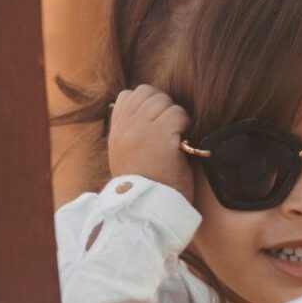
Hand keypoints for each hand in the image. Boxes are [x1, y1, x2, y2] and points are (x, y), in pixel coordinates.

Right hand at [108, 85, 193, 202]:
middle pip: (148, 92)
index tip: (157, 119)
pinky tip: (183, 141)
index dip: (147, 101)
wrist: (148, 210)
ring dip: (176, 114)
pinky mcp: (161, 138)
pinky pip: (178, 114)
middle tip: (172, 125)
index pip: (128, 95)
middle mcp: (126, 128)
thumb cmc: (145, 186)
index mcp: (116, 132)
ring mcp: (142, 131)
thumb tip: (148, 113)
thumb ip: (131, 133)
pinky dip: (185, 123)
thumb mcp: (125, 156)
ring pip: (164, 101)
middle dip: (164, 105)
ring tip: (177, 134)